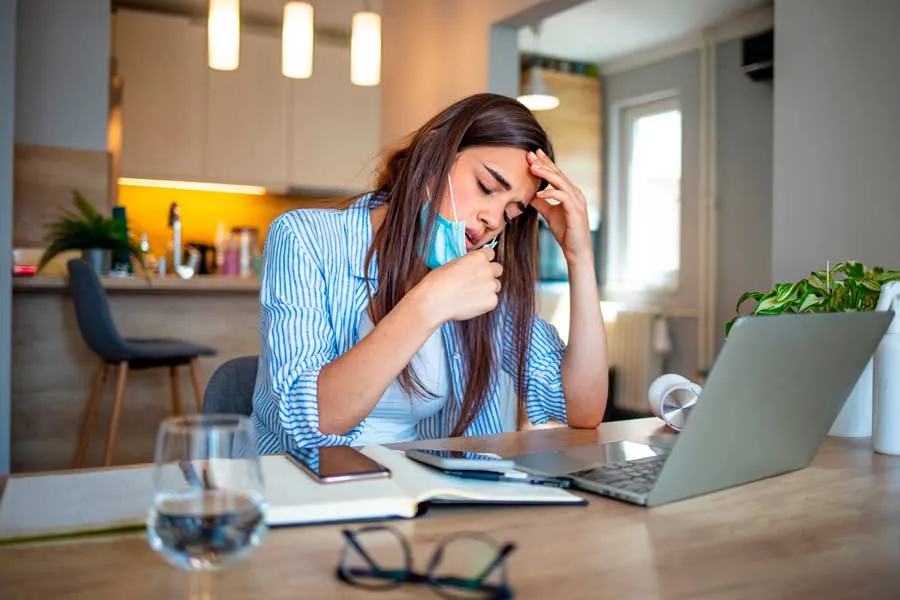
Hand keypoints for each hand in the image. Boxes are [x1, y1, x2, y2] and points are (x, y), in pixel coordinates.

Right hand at [415, 248, 502, 323]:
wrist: (434, 300)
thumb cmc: (438, 282)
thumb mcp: (453, 263)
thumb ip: (468, 263)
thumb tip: (472, 268)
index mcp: (478, 257)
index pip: (491, 254)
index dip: (484, 261)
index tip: (479, 267)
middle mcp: (488, 269)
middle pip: (498, 269)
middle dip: (490, 274)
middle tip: (477, 282)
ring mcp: (491, 286)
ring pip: (496, 286)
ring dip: (488, 289)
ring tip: (471, 294)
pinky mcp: (491, 301)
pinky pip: (493, 300)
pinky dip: (485, 302)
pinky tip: (471, 303)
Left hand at [527, 149, 593, 264]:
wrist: (576, 250)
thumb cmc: (565, 232)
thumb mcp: (549, 214)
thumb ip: (541, 203)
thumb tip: (529, 194)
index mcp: (570, 192)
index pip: (556, 174)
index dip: (545, 163)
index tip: (533, 155)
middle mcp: (575, 193)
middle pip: (558, 174)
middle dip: (544, 163)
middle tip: (530, 154)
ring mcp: (577, 201)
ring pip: (560, 182)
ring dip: (546, 174)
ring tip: (533, 168)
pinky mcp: (575, 211)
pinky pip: (562, 197)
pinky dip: (550, 193)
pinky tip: (539, 193)